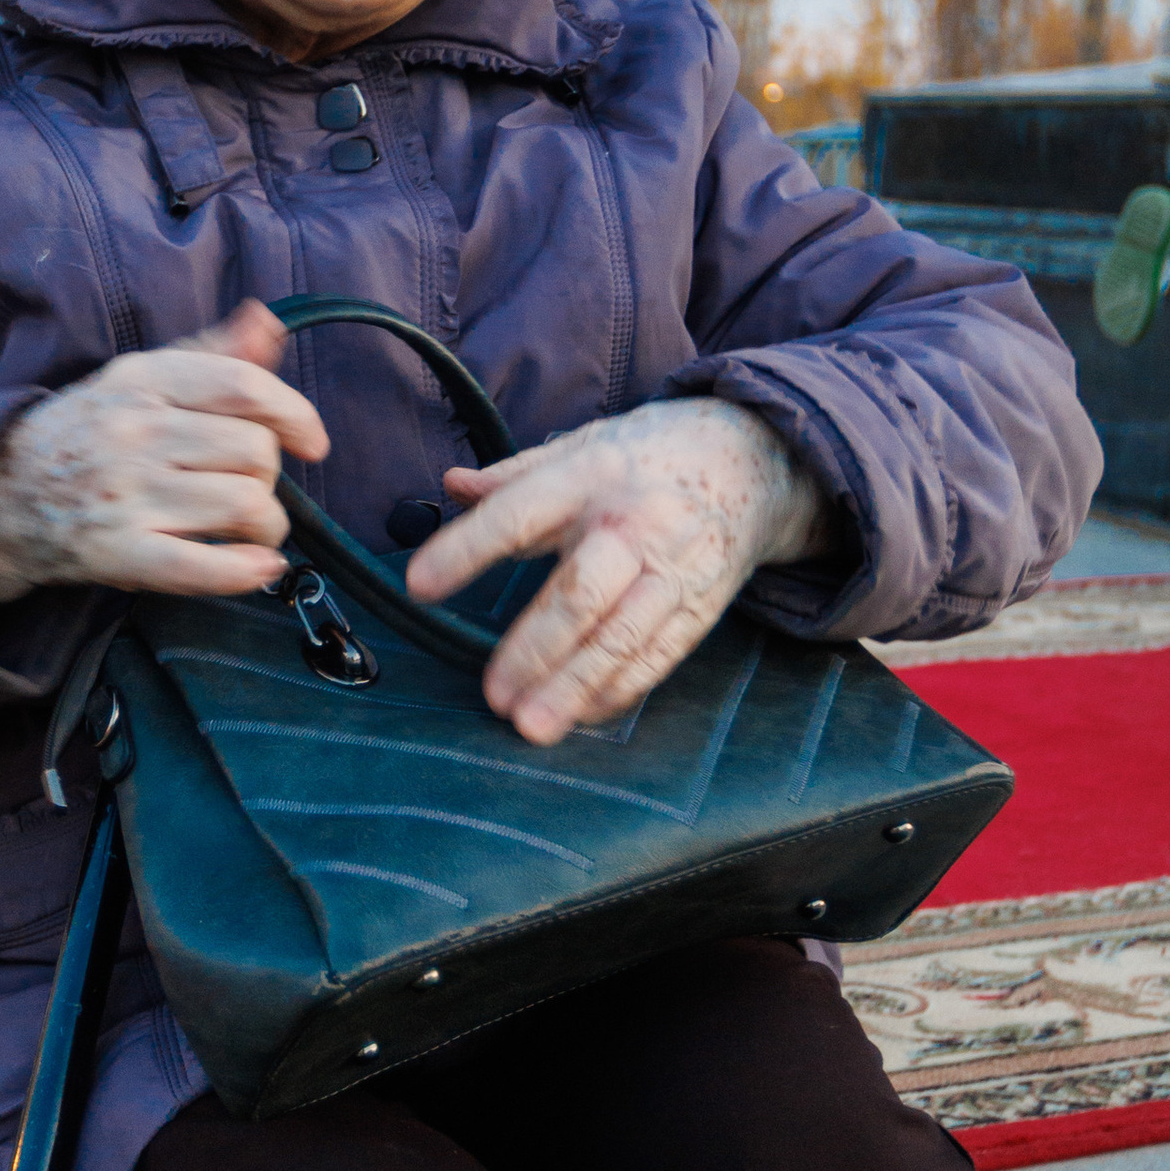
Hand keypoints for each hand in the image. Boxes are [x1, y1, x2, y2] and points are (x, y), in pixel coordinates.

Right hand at [0, 302, 327, 609]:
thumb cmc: (84, 436)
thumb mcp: (139, 380)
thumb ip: (209, 353)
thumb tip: (269, 321)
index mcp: (143, 381)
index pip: (244, 387)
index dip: (295, 414)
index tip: (311, 442)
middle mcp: (135, 432)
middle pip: (254, 451)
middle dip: (270, 476)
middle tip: (250, 487)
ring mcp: (126, 494)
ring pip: (244, 505)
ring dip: (267, 525)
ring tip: (251, 529)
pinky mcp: (118, 552)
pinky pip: (204, 566)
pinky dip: (247, 571)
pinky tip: (259, 568)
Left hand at [405, 397, 827, 746]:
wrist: (750, 457)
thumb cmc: (644, 458)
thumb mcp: (581, 445)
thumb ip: (514, 474)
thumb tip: (450, 484)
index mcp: (591, 474)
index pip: (518, 513)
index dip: (467, 549)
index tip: (419, 584)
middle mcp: (634, 523)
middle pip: (581, 592)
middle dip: (534, 647)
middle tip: (492, 694)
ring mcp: (673, 568)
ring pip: (622, 636)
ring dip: (574, 685)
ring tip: (530, 725)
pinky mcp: (699, 605)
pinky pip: (658, 656)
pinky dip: (617, 691)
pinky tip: (580, 716)